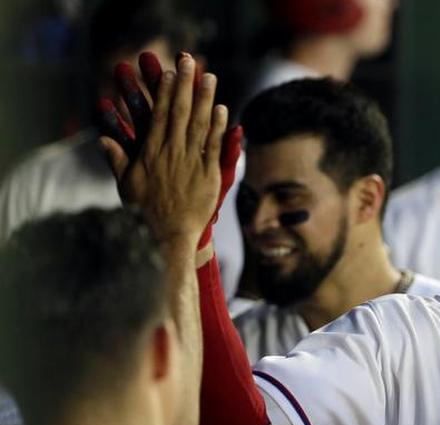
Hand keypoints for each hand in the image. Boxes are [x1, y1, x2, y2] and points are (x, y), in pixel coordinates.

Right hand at [99, 53, 241, 246]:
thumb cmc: (145, 212)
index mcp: (151, 152)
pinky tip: (221, 108)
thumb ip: (117, 159)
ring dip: (204, 98)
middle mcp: (171, 152)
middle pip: (179, 112)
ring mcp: (191, 161)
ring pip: (199, 123)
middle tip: (189, 61)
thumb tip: (103, 139)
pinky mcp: (208, 174)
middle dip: (184, 84)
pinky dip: (218, 126)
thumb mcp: (126, 185)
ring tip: (209, 76)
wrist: (169, 235)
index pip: (159, 115)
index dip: (164, 92)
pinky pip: (213, 145)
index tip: (168, 72)